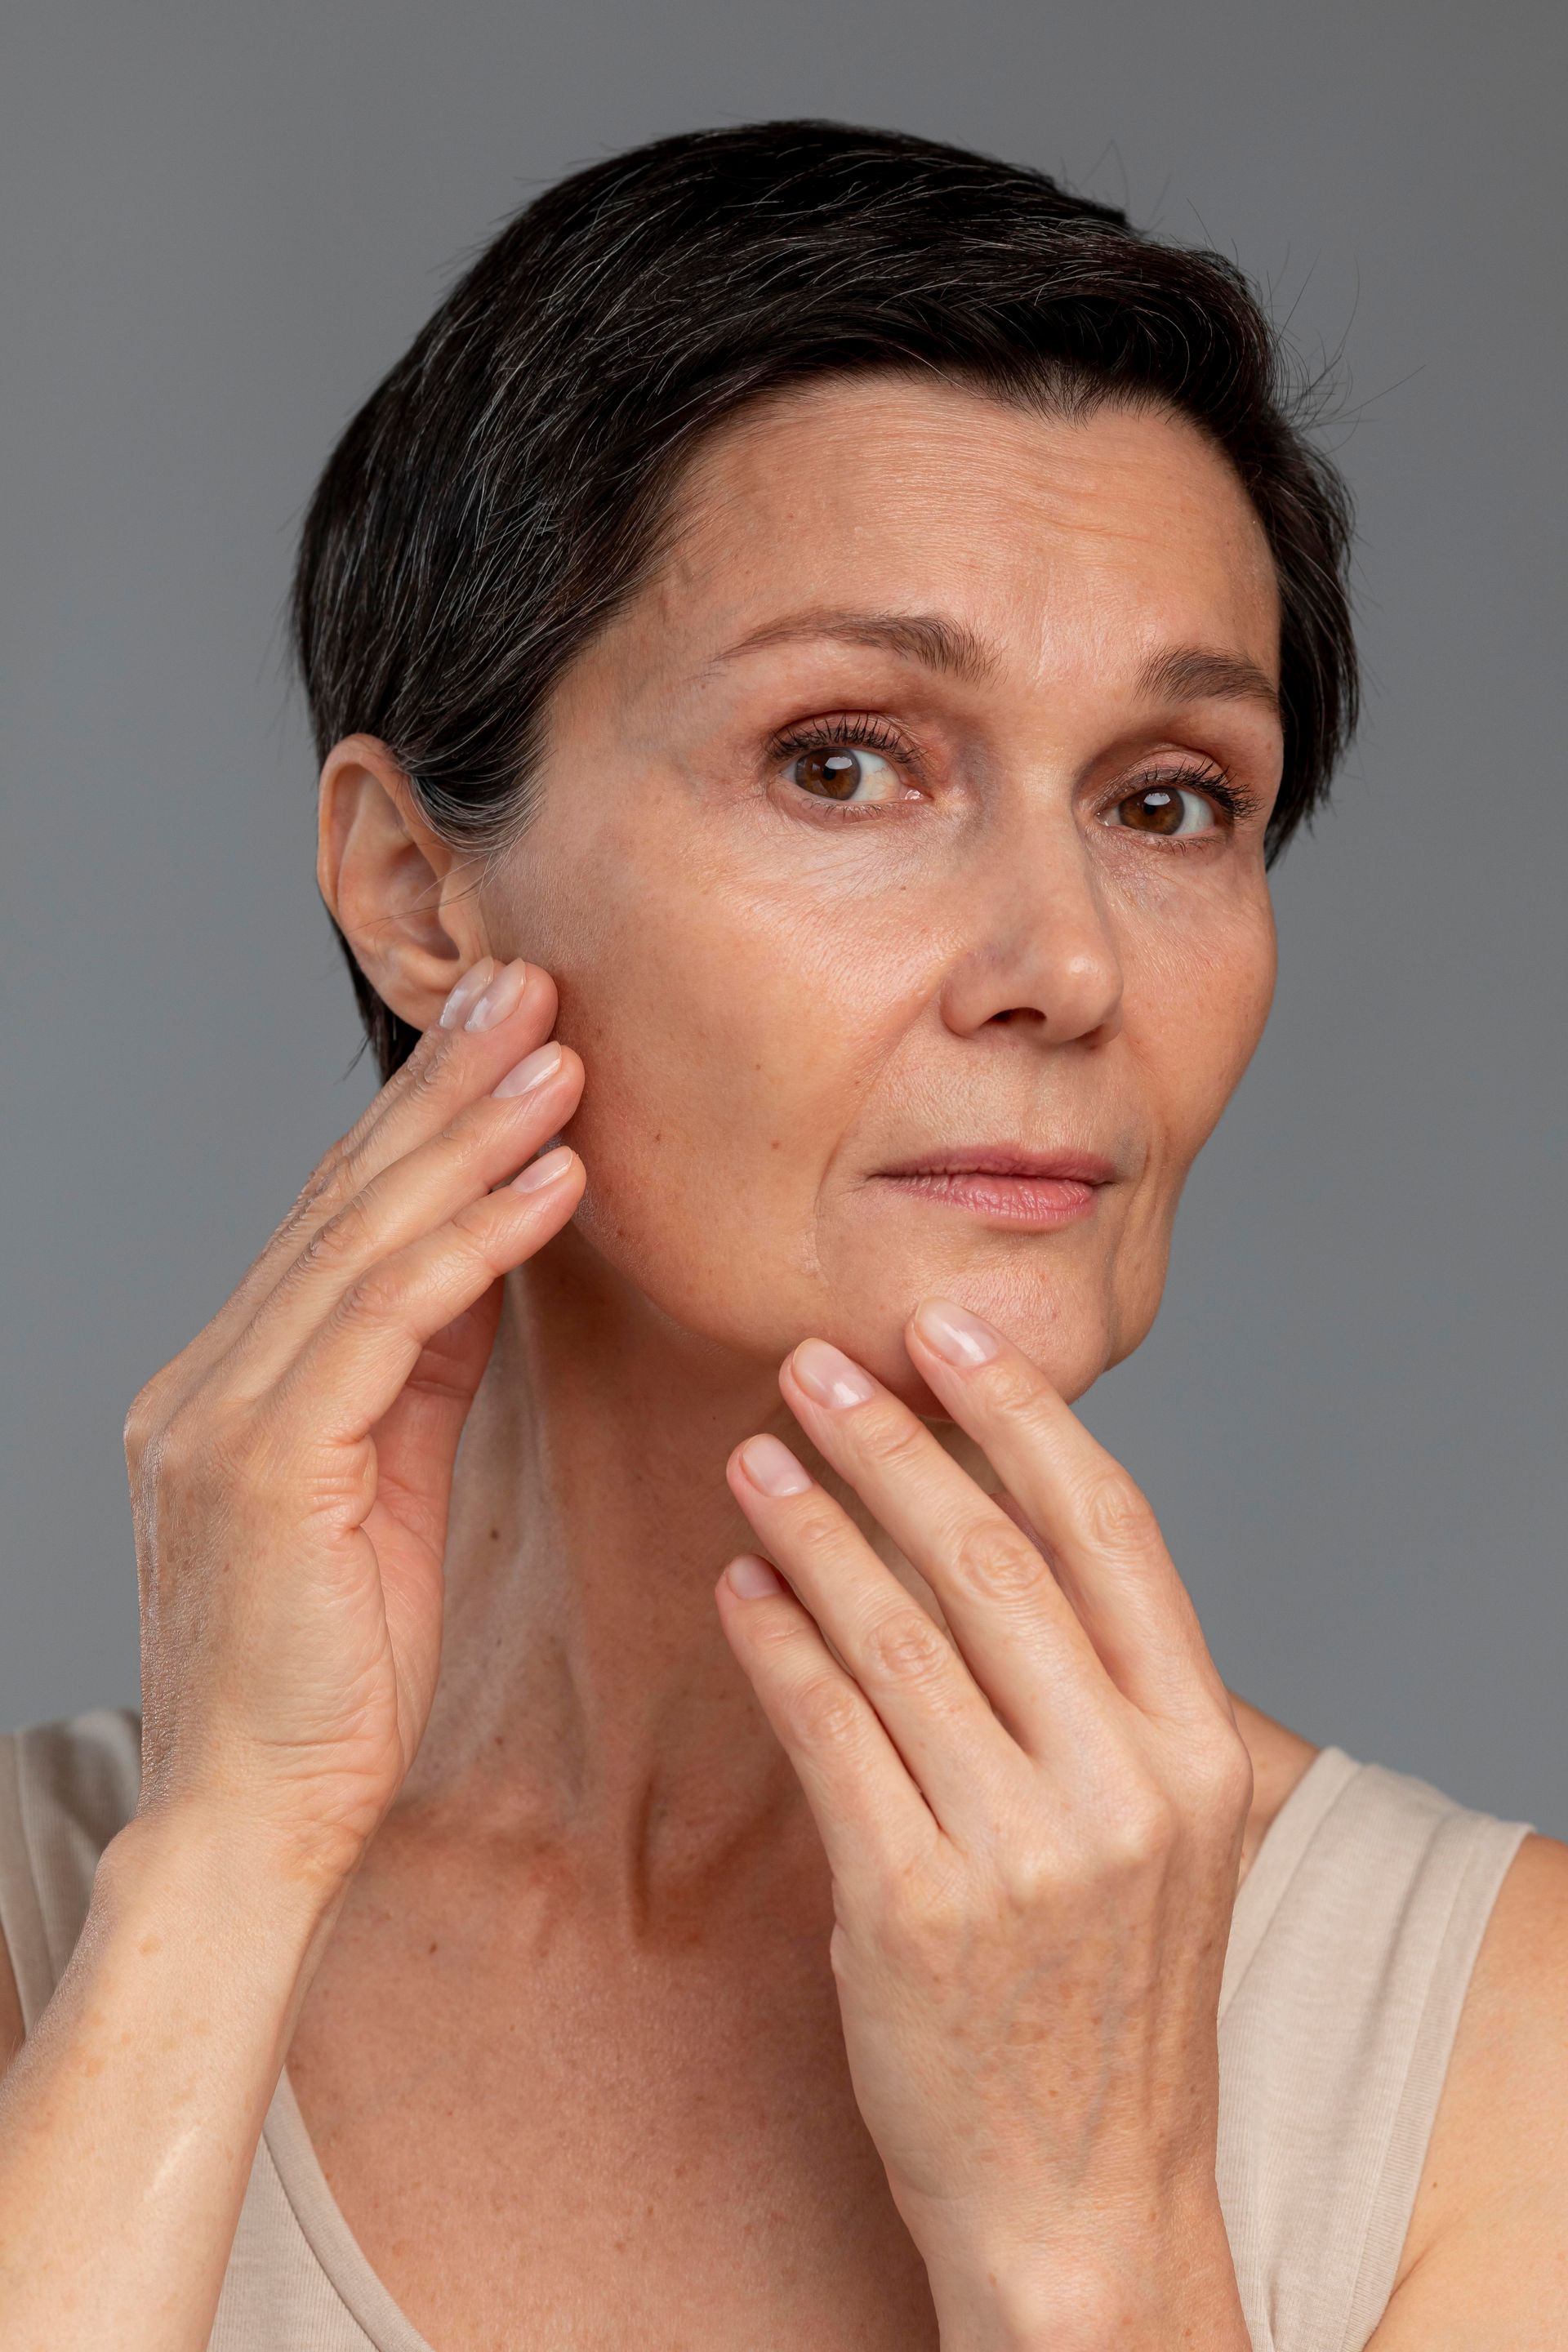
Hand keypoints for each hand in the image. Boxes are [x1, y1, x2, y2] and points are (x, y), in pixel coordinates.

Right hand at [123, 956, 584, 1893]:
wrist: (254, 1822)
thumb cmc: (331, 1676)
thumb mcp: (387, 1490)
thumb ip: (417, 1371)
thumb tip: (485, 1259)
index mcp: (234, 1381)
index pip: (340, 1218)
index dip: (424, 1114)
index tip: (505, 1026)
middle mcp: (209, 1375)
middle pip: (346, 1197)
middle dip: (446, 1083)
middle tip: (532, 981)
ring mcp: (222, 1415)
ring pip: (364, 1238)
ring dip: (472, 1135)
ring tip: (560, 1049)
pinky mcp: (264, 1464)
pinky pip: (386, 1322)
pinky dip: (474, 1241)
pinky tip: (548, 1178)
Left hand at [715, 1298, 1252, 2349]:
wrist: (1084, 2199)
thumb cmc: (1106, 1995)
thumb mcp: (1159, 1831)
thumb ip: (1101, 1686)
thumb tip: (987, 1513)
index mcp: (1197, 1746)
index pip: (1110, 1528)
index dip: (1021, 1412)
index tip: (945, 1329)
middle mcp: (1126, 1783)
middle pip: (992, 1556)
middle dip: (891, 1441)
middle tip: (813, 1363)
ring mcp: (1024, 1849)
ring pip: (896, 1629)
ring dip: (813, 1524)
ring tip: (754, 1455)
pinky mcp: (917, 1909)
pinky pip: (828, 1729)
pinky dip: (777, 1640)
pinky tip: (740, 1587)